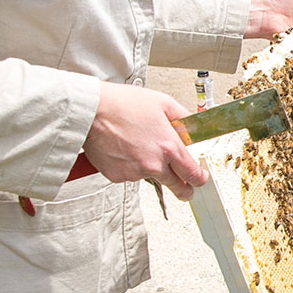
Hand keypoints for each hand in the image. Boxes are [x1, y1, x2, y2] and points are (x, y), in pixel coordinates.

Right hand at [82, 82, 208, 199]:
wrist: (92, 111)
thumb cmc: (123, 104)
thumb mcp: (163, 103)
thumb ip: (183, 119)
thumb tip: (192, 128)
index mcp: (169, 147)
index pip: (193, 174)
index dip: (199, 179)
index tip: (200, 178)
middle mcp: (154, 164)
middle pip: (177, 187)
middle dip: (184, 189)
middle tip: (185, 188)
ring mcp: (135, 172)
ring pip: (151, 177)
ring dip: (151, 168)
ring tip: (138, 145)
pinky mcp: (117, 176)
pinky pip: (130, 175)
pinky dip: (130, 166)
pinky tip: (125, 148)